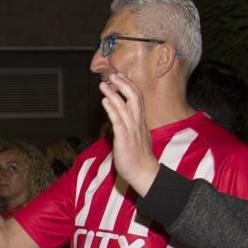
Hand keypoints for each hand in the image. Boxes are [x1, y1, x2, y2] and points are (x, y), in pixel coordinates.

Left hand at [99, 73, 158, 195]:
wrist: (143, 172)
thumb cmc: (139, 157)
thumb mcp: (136, 137)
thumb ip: (130, 126)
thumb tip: (119, 119)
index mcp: (141, 121)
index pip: (138, 98)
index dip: (129, 86)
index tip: (121, 77)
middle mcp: (138, 122)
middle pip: (134, 97)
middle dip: (123, 84)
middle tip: (113, 75)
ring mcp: (131, 129)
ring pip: (124, 106)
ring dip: (113, 94)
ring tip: (104, 85)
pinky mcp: (124, 138)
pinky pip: (117, 120)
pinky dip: (111, 109)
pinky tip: (104, 101)